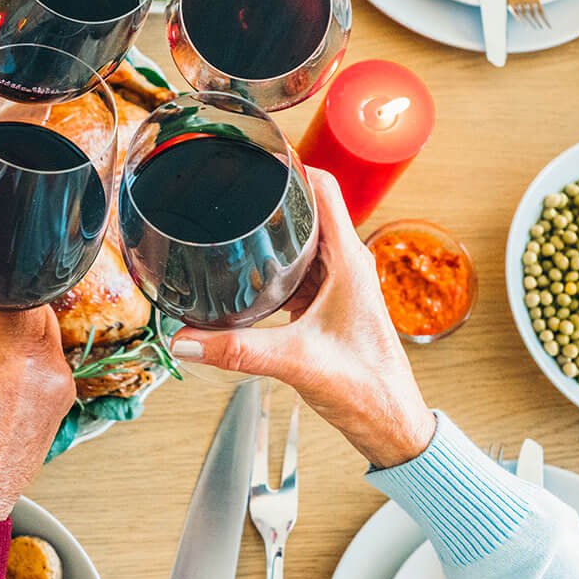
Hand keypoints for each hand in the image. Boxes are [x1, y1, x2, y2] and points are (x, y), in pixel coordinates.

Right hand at [0, 301, 75, 523]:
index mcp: (17, 349)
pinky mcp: (61, 405)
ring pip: (41, 334)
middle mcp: (50, 365)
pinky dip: (21, 361)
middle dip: (1, 309)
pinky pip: (45, 362)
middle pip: (34, 306)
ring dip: (13, 334)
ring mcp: (61, 387)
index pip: (15, 286)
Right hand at [171, 169, 436, 467]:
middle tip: (229, 187)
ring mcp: (339, 286)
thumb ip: (240, 350)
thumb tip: (187, 338)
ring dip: (272, 234)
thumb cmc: (369, 390)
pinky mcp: (329, 307)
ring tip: (230, 224)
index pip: (324, 187)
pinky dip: (273, 268)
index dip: (292, 162)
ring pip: (302, 242)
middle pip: (308, 209)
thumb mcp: (298, 363)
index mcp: (350, 262)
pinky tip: (245, 278)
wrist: (392, 427)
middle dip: (271, 196)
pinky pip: (298, 273)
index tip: (257, 151)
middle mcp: (347, 266)